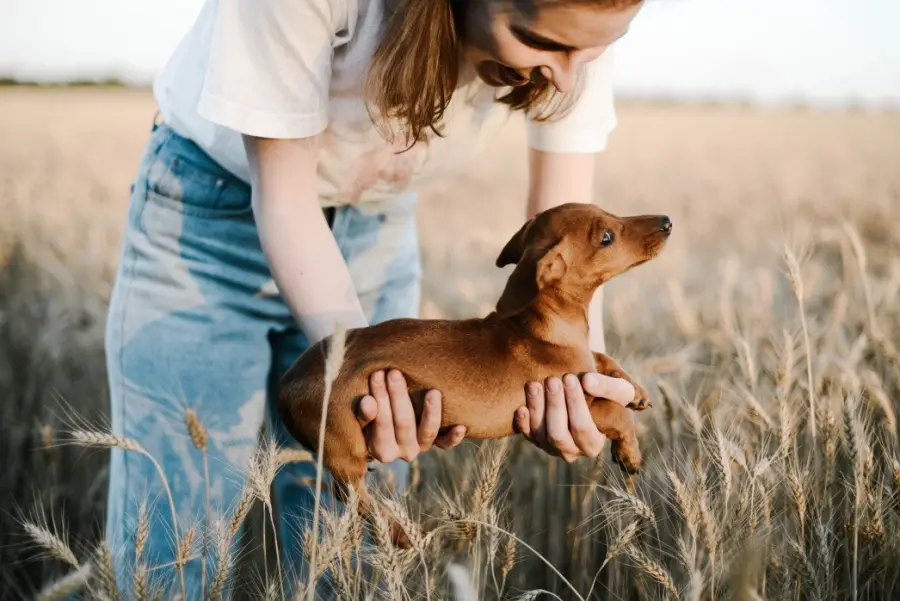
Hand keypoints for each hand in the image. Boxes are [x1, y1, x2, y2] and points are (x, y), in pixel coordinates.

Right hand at [355, 369, 466, 462]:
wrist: (389, 422)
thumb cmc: (372, 413)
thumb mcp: (363, 415)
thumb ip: (363, 412)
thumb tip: (368, 403)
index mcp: (381, 449)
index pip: (381, 422)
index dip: (379, 398)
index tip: (378, 374)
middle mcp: (403, 451)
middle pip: (403, 424)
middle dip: (398, 397)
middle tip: (395, 373)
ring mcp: (422, 446)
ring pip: (427, 433)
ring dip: (431, 412)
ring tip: (432, 392)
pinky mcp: (438, 442)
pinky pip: (446, 443)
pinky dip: (453, 437)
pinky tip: (461, 427)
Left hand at [514, 372, 634, 462]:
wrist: (584, 384)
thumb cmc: (604, 387)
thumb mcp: (618, 386)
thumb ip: (609, 386)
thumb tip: (588, 381)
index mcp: (594, 442)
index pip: (583, 428)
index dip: (575, 404)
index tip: (569, 378)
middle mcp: (573, 450)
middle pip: (559, 435)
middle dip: (554, 407)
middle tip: (552, 380)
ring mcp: (551, 446)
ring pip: (541, 435)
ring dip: (537, 409)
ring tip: (535, 384)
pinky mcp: (535, 438)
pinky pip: (526, 435)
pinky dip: (523, 423)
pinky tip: (521, 407)